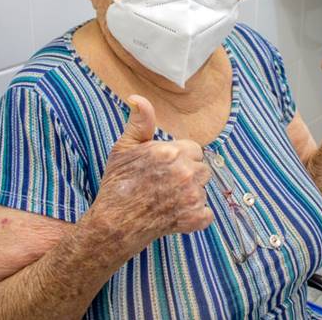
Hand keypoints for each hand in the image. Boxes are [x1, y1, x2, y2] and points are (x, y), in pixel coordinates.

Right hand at [90, 95, 212, 250]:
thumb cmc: (118, 184)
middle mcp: (185, 172)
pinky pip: (207, 214)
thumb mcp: (124, 148)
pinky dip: (195, 217)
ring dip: (191, 195)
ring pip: (204, 190)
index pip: (194, 150)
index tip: (165, 168)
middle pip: (202, 169)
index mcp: (171, 151)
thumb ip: (139, 122)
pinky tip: (176, 216)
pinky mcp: (194, 218)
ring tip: (168, 200)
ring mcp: (192, 196)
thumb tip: (138, 98)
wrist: (114, 223)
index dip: (181, 158)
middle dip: (188, 175)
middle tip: (165, 185)